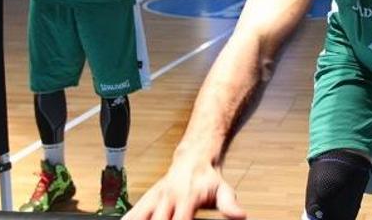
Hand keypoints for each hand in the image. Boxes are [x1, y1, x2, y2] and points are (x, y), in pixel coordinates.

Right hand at [125, 160, 245, 219]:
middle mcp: (167, 197)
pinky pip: (130, 214)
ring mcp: (154, 199)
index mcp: (187, 196)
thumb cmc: (208, 178)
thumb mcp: (224, 190)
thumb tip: (241, 216)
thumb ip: (229, 204)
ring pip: (137, 216)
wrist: (194, 158)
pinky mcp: (145, 200)